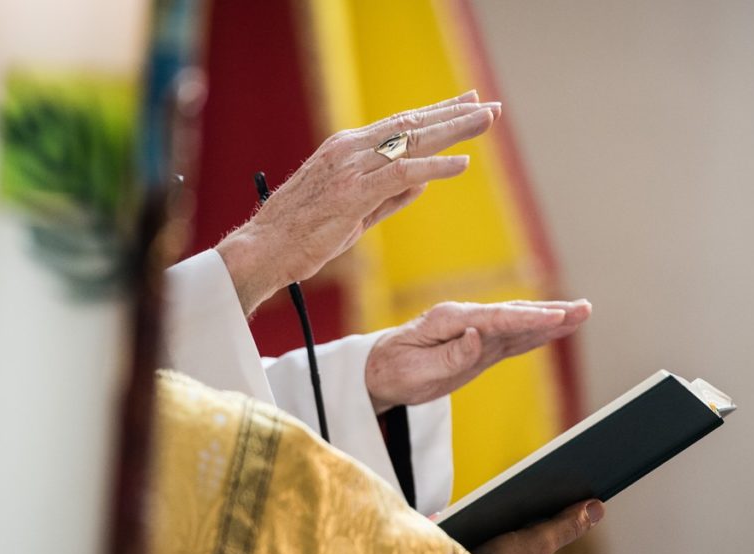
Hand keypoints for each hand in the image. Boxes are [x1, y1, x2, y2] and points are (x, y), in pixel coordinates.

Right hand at [215, 91, 500, 313]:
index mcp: (346, 149)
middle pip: (411, 124)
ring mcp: (350, 168)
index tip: (466, 104)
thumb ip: (389, 195)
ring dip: (454, 131)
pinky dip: (434, 167)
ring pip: (411, 141)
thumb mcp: (352, 210)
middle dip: (453, 114)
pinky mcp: (353, 192)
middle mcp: (349, 149)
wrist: (264, 249)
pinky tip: (461, 164)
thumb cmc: (302, 235)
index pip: (400, 124)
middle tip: (489, 106)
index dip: (436, 113)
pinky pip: (401, 173)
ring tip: (487, 121)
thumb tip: (424, 180)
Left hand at [364, 300, 591, 413]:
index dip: (527, 319)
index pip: (495, 319)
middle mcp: (466, 319)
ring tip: (583, 312)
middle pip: (514, 314)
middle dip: (550, 312)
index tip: (554, 317)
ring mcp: (475, 330)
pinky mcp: (479, 345)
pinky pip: (513, 338)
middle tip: (584, 308)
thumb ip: (450, 355)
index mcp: (449, 320)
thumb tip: (476, 336)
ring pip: (519, 323)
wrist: (379, 370)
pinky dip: (537, 333)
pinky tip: (558, 327)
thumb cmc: (394, 370)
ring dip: (551, 318)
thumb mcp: (416, 369)